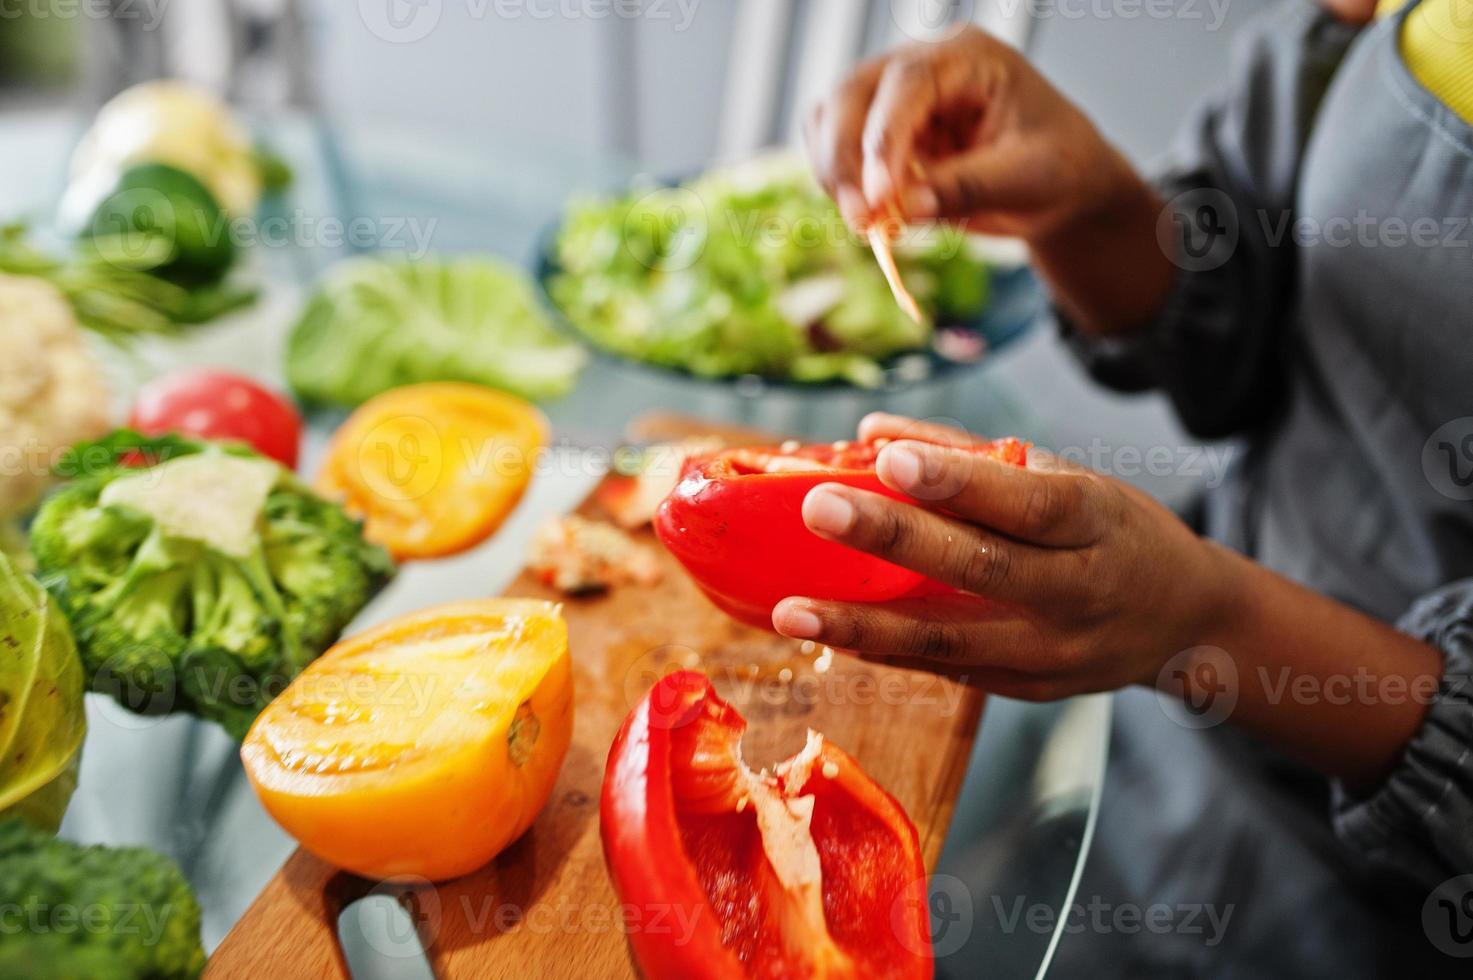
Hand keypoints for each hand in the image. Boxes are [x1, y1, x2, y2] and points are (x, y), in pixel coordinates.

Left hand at [771, 415, 1238, 699]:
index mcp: (1095, 522)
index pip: (1024, 501)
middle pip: (980, 566)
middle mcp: (1076, 591)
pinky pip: (945, 667)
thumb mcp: (1069, 477)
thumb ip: (970, 453)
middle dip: (893, 538)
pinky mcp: (1026, 688)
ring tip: (791, 610)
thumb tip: (869, 430)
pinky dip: (883, 651)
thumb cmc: (1114, 531)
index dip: (956, 481)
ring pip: (949, 639)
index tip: (889, 460)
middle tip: (818, 508)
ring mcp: (1051, 651)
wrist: (1185, 623)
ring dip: (863, 625)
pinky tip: (828, 634)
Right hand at [804, 27, 1173, 333]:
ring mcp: (893, 97)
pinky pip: (832, 147)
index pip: (906, 83)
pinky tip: (867, 218)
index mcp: (968, 57)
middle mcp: (922, 65)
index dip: (883, 139)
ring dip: (832, 171)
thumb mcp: (1028, 179)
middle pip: (851, 92)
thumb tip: (906, 207)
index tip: (881, 197)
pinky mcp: (877, 133)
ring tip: (864, 224)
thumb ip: (968, 187)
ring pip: (830, 116)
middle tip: (861, 220)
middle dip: (844, 157)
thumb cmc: (1057, 168)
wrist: (1059, 184)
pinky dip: (836, 182)